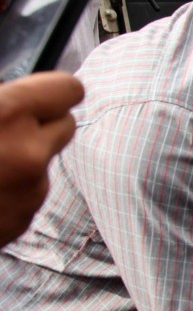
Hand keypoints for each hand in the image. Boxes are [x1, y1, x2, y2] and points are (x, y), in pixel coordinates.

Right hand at [0, 72, 83, 245]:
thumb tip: (12, 94)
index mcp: (7, 114)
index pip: (69, 90)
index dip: (51, 92)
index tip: (39, 95)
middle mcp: (28, 152)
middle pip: (65, 126)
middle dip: (40, 124)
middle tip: (6, 128)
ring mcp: (29, 190)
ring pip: (44, 162)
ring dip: (22, 158)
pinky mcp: (23, 220)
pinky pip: (27, 193)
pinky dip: (10, 189)